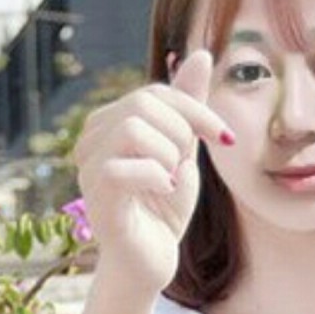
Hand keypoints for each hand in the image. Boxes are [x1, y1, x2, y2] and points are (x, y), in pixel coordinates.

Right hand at [72, 50, 232, 293]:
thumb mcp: (185, 149)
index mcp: (112, 123)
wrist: (153, 260)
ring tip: (168, 179)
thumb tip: (203, 53)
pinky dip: (156, 178)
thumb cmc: (164, 206)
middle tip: (183, 165)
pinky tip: (163, 192)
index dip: (196, 111)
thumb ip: (188, 106)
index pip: (156, 94)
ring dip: (167, 156)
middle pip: (143, 104)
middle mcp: (92, 139)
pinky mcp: (95, 197)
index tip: (226, 138)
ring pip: (133, 129)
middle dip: (181, 134)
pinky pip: (123, 168)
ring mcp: (88, 167)